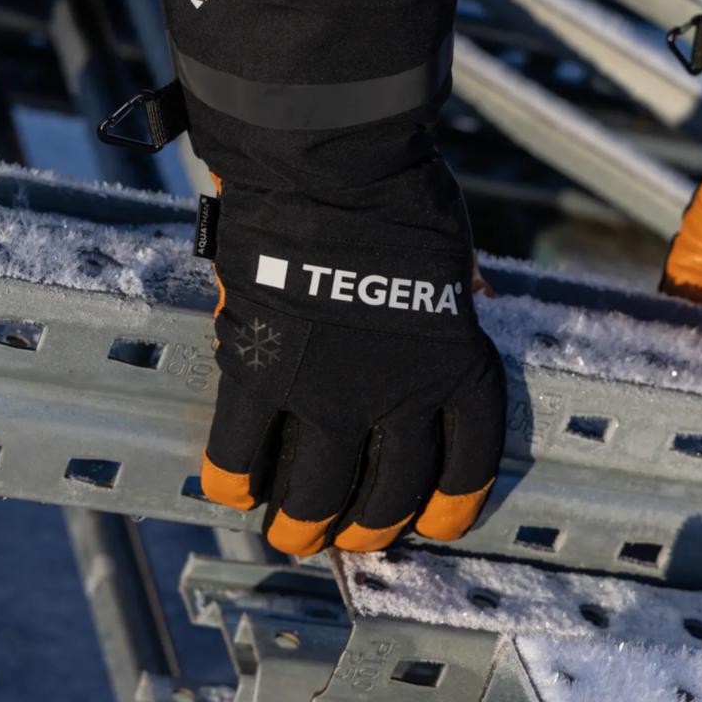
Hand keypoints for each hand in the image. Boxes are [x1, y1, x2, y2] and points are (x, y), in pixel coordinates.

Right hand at [200, 169, 505, 555]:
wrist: (333, 165)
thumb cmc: (400, 196)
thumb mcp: (454, 256)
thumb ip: (458, 295)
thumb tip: (472, 299)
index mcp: (457, 369)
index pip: (467, 461)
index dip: (452, 503)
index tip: (436, 524)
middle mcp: (399, 397)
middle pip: (390, 493)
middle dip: (370, 527)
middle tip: (349, 536)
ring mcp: (328, 393)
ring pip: (315, 489)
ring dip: (302, 522)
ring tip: (290, 534)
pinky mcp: (262, 373)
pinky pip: (239, 447)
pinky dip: (231, 477)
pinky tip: (229, 490)